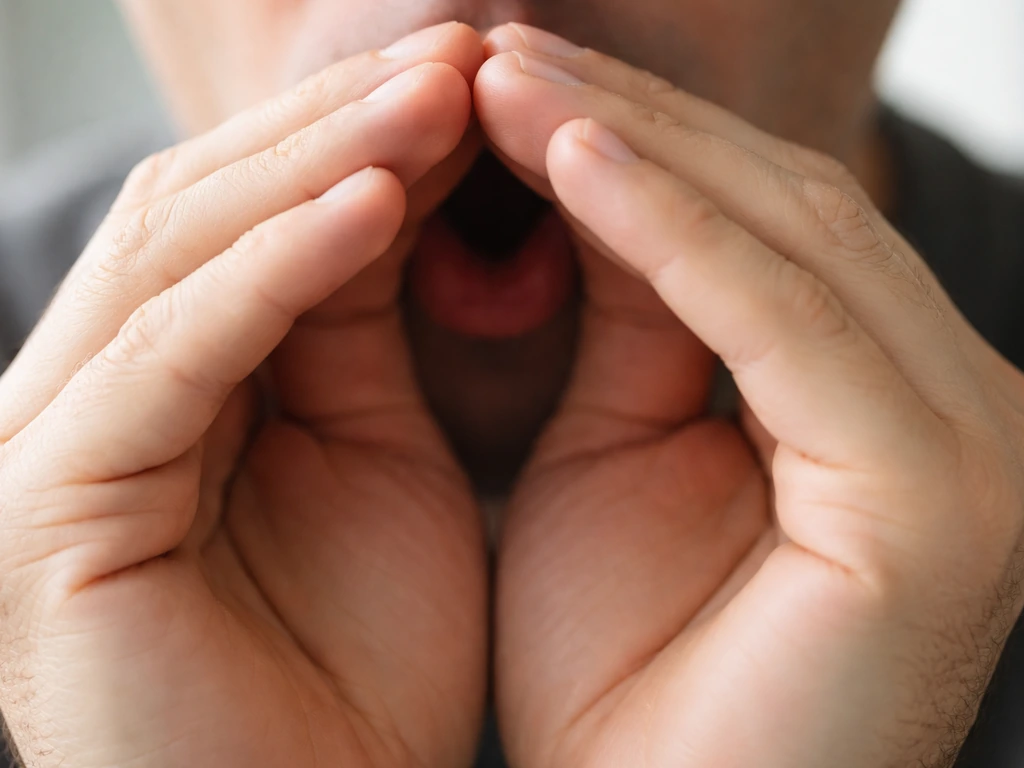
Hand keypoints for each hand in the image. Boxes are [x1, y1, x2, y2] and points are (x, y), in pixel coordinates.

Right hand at [0, 23, 486, 767]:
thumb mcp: (383, 446)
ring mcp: (49, 453)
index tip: (478, 70)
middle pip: (207, 209)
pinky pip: (174, 354)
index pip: (253, 211)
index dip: (360, 130)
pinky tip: (377, 200)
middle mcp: (85, 399)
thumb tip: (395, 171)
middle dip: (340, 123)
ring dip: (315, 164)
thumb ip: (365, 312)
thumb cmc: (371, 656)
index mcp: (166, 385)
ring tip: (436, 94)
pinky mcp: (45, 514)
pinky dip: (275, 270)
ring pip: (179, 256)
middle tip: (463, 50)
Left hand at [477, 24, 1023, 767]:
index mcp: (887, 403)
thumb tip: (599, 167)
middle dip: (632, 122)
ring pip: (790, 241)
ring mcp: (970, 453)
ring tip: (508, 78)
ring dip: (642, 148)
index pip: (759, 222)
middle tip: (500, 51)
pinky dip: (671, 232)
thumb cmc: (613, 664)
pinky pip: (783, 322)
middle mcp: (963, 411)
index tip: (511, 78)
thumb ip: (626, 309)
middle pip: (782, 211)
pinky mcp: (937, 499)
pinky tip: (568, 152)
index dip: (635, 139)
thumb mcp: (606, 445)